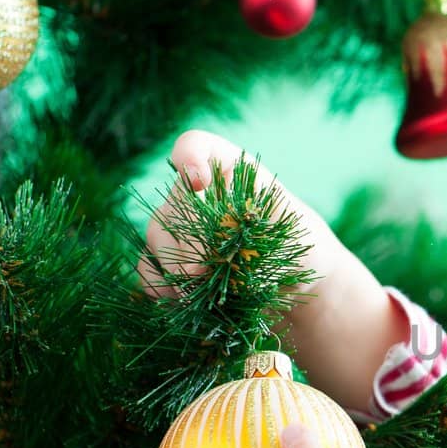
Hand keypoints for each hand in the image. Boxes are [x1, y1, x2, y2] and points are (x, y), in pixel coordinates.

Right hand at [139, 128, 405, 410]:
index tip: (199, 183)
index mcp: (228, 169)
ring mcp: (178, 223)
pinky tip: (179, 302)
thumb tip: (199, 256)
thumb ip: (248, 229)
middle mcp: (196, 191)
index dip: (189, 158)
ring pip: (156, 237)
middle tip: (199, 272)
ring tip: (197, 292)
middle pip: (172, 203)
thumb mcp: (288, 227)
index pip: (195, 145)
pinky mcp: (169, 257)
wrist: (296, 276)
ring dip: (173, 268)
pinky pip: (149, 267)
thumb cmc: (297, 241)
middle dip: (185, 240)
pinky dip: (160, 286)